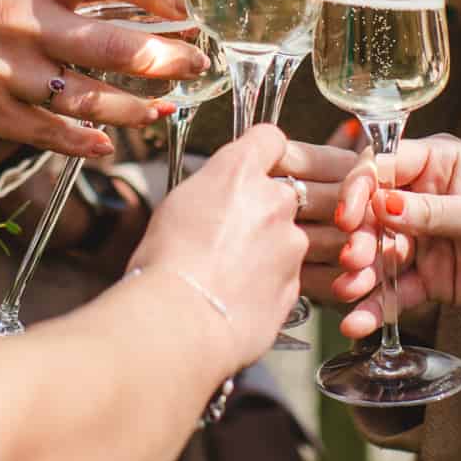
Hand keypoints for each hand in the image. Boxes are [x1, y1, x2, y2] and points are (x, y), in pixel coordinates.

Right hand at [0, 0, 205, 159]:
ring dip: (136, 107)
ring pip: (89, 96)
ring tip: (165, 110)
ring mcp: (4, 71)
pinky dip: (84, 142)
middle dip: (166, 56)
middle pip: (114, 42)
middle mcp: (21, 21)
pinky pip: (48, 133)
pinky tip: (108, 145)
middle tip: (196, 62)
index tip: (190, 3)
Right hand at [131, 125, 302, 373]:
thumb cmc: (164, 263)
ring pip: (287, 238)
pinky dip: (268, 284)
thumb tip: (215, 201)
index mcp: (239, 172)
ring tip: (228, 273)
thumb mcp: (176, 207)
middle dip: (264, 210)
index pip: (269, 139)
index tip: (252, 166)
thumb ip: (210, 194)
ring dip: (267, 250)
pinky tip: (237, 297)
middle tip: (231, 233)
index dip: (261, 152)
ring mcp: (291, 244)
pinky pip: (286, 276)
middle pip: (282, 193)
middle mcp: (274, 200)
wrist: (180, 321)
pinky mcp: (296, 284)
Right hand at [278, 134, 460, 337]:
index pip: (382, 164)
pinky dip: (376, 307)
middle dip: (358, 236)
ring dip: (359, 274)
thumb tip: (382, 203)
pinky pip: (395, 291)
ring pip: (377, 254)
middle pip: (372, 212)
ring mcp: (425, 240)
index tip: (350, 215)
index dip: (359, 187)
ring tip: (349, 294)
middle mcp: (423, 198)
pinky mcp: (431, 279)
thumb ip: (434, 213)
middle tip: (355, 260)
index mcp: (440, 163)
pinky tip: (359, 322)